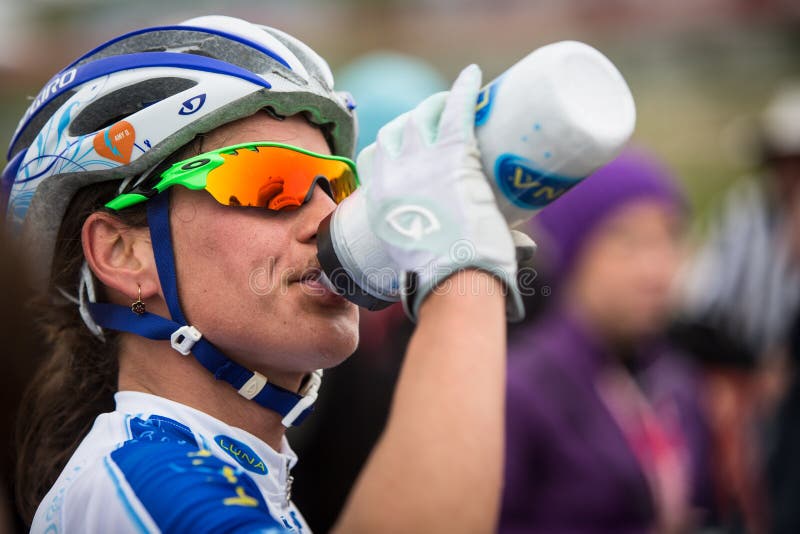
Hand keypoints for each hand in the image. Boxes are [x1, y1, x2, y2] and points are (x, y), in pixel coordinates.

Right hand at [356, 64, 522, 320]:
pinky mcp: (451, 154)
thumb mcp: (415, 264)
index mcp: (380, 200)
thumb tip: (464, 269)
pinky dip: (463, 89)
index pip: (375, 157)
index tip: (410, 146)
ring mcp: (420, 161)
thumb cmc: (442, 281)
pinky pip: (455, 110)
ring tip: (453, 101)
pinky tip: (474, 76)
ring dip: (436, 104)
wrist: (454, 279)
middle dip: (414, 122)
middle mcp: (393, 174)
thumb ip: (429, 258)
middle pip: (397, 131)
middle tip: (439, 123)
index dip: (392, 146)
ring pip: (421, 116)